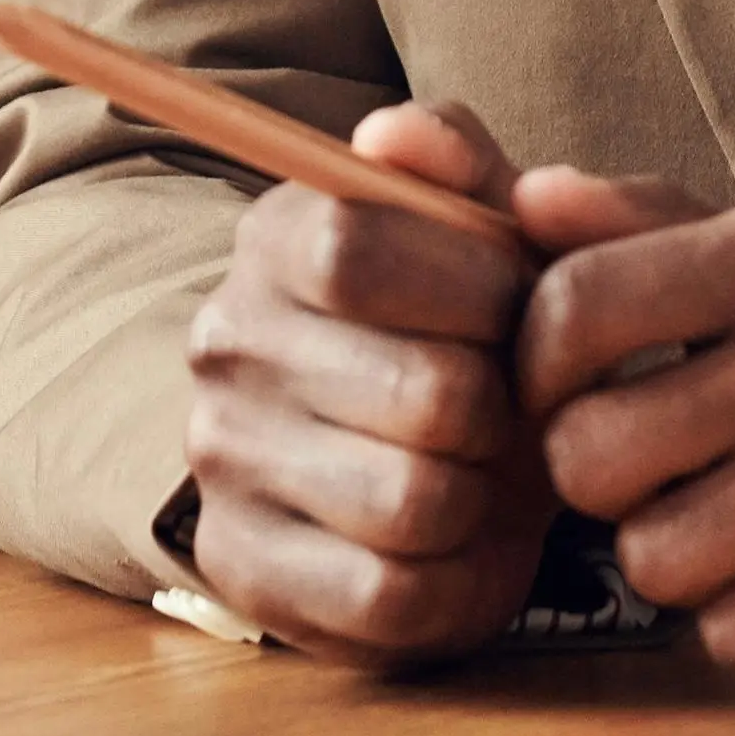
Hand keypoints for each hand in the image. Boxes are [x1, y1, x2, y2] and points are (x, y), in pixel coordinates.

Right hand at [178, 100, 552, 660]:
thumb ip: (453, 156)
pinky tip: (458, 544)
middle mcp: (224, 341)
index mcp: (271, 237)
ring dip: (484, 500)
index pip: (357, 251)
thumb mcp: (470, 224)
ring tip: (482, 472)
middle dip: (502, 410)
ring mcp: (223, 458)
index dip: (473, 289)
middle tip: (506, 406)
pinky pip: (391, 599)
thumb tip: (394, 135)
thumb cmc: (454, 322)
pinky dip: (458, 582)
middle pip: (421, 394)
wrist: (396, 445)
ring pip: (415, 504)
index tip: (511, 307)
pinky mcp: (245, 570)